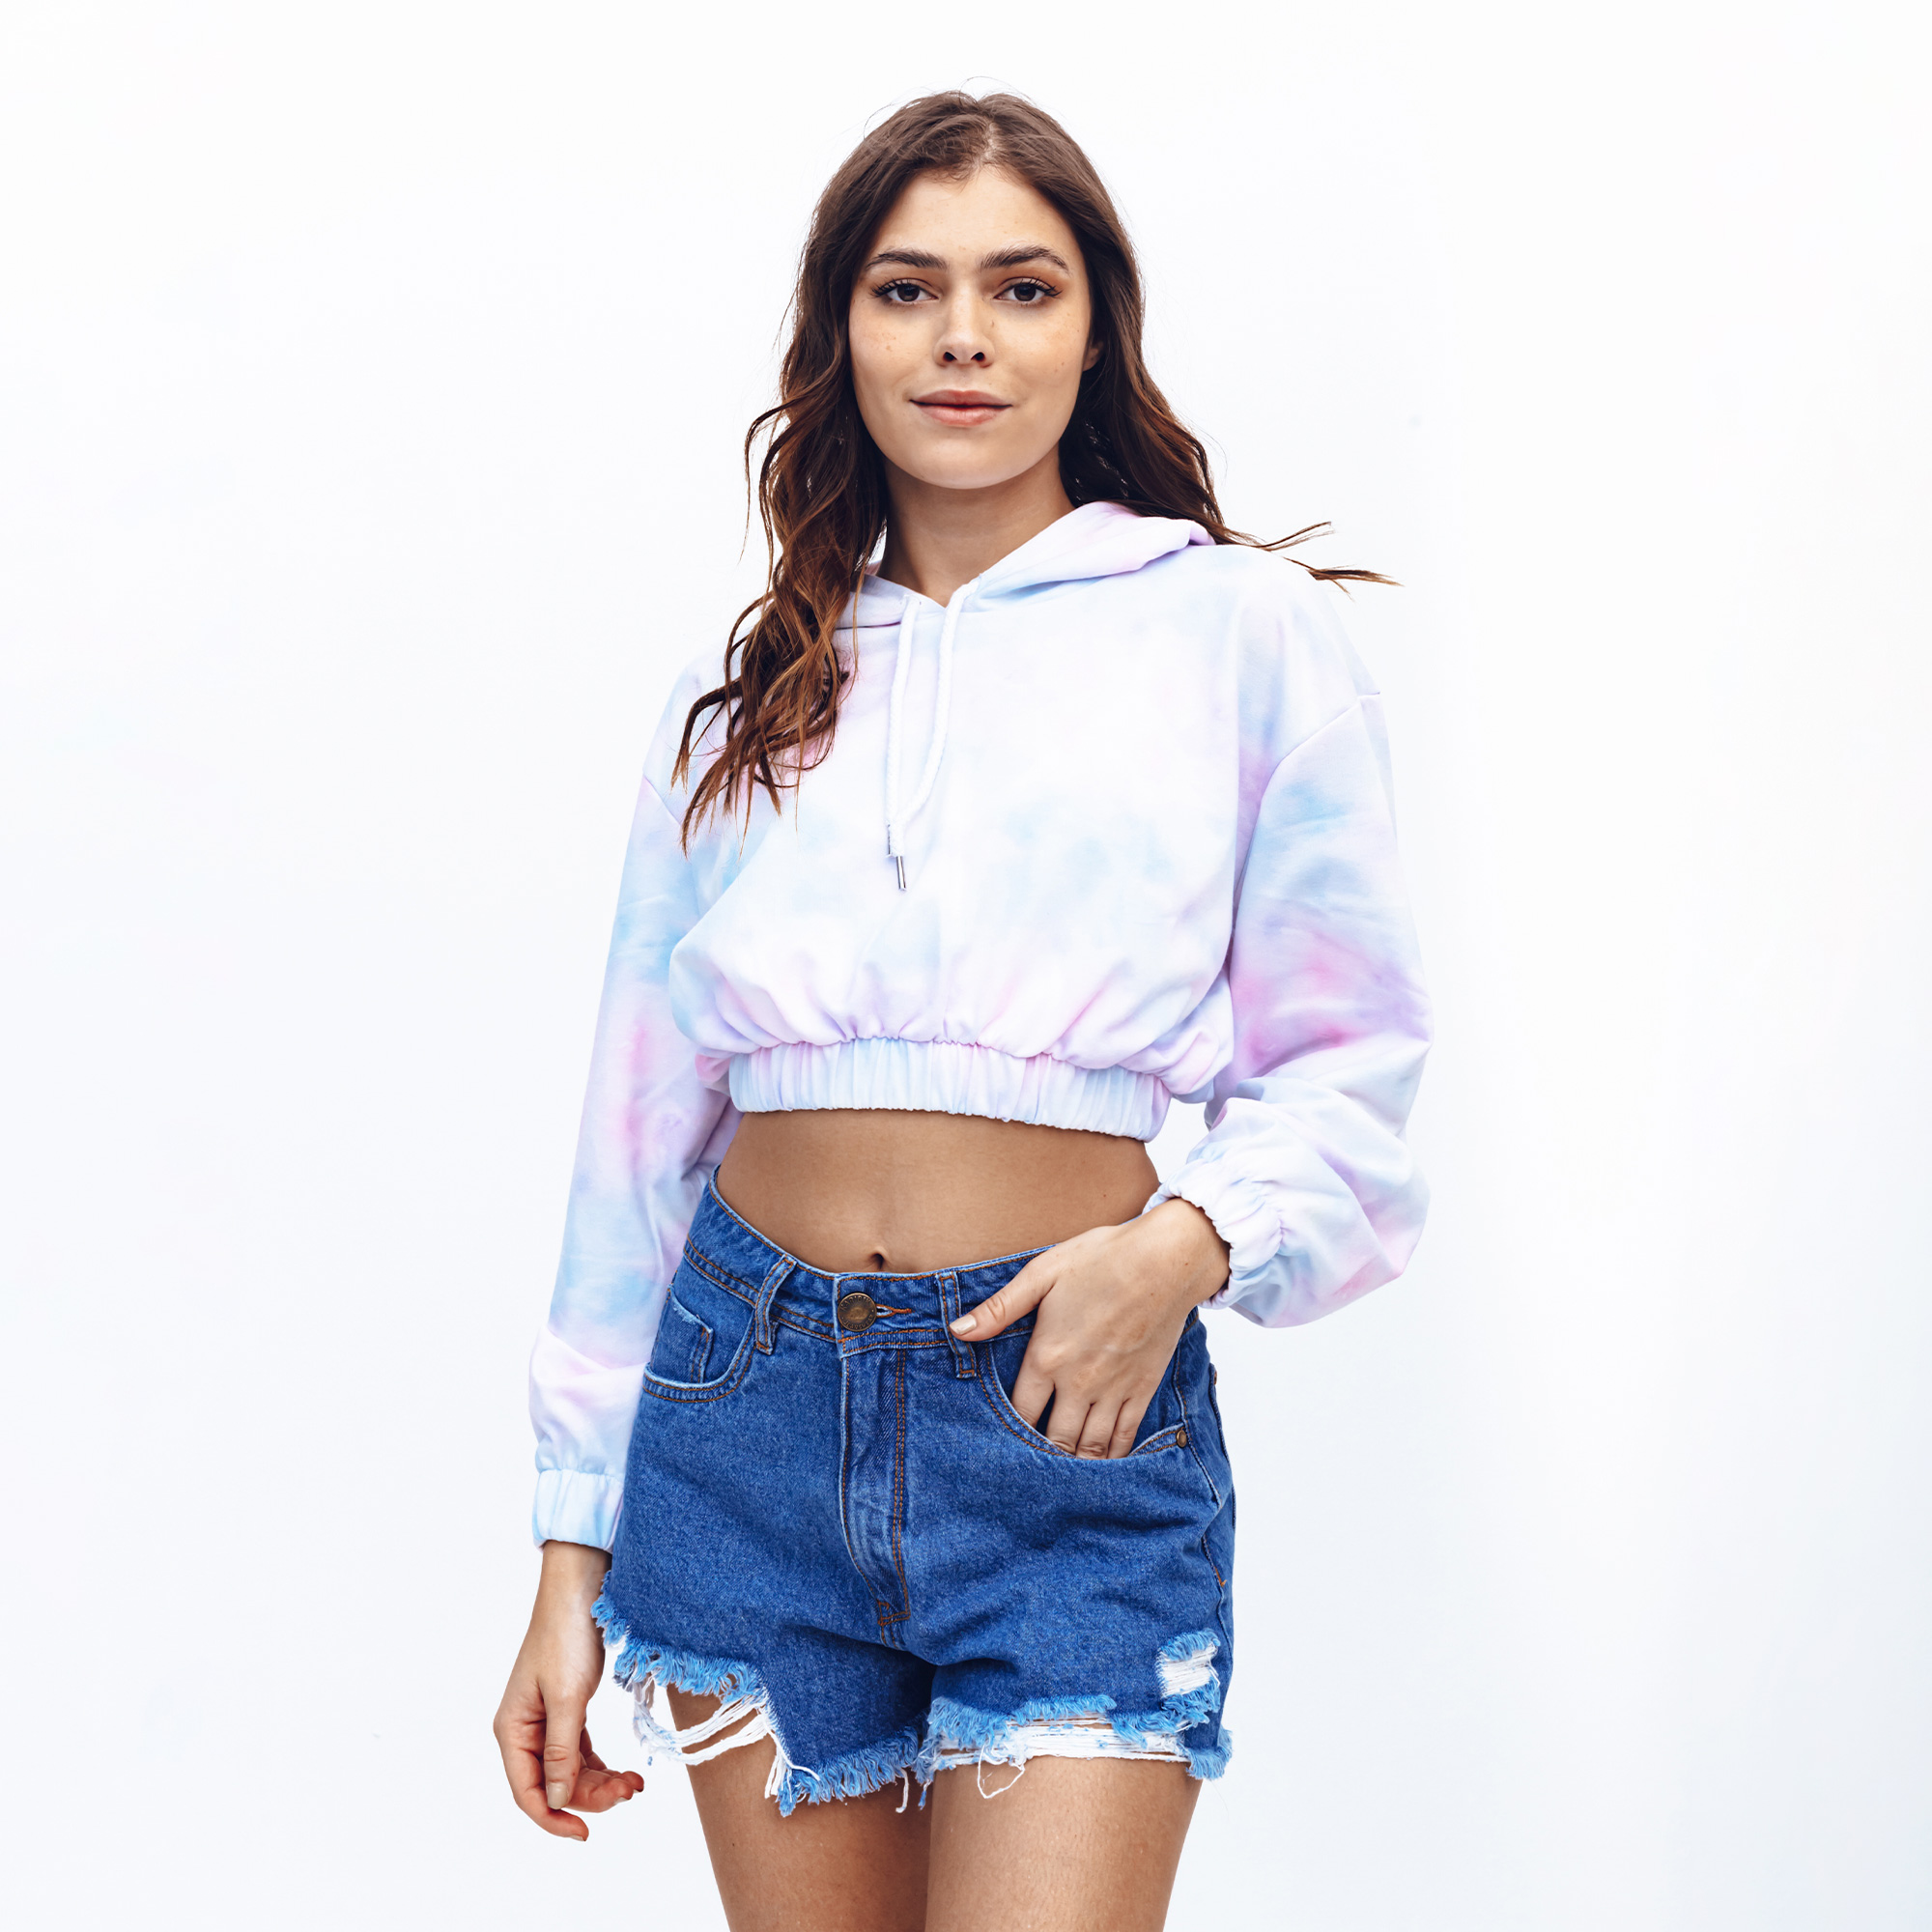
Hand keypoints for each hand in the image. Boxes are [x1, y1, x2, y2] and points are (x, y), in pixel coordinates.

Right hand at [493, 1540, 643, 1839]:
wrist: (583, 1588)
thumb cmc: (567, 1636)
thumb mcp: (566, 1697)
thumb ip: (562, 1752)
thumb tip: (557, 1800)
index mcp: (512, 1729)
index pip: (527, 1792)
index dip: (553, 1818)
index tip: (586, 1834)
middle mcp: (525, 1730)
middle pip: (554, 1784)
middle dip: (590, 1795)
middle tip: (630, 1791)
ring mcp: (547, 1720)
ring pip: (571, 1771)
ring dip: (601, 1782)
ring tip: (636, 1783)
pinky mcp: (569, 1709)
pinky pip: (582, 1752)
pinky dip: (602, 1765)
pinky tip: (625, 1771)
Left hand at [949, 1199, 1228, 1458]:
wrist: (1167, 1261)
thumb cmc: (1103, 1258)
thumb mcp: (1042, 1273)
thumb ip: (999, 1309)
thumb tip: (957, 1330)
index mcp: (1048, 1355)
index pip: (1020, 1411)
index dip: (1006, 1433)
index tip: (996, 1449)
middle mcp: (1079, 1381)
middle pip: (1053, 1438)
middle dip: (1039, 1460)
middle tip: (1026, 1478)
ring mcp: (1114, 1389)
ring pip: (1089, 1445)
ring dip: (1072, 1465)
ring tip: (1059, 1484)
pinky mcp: (1143, 1389)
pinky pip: (1124, 1436)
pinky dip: (1111, 1458)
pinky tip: (1101, 1469)